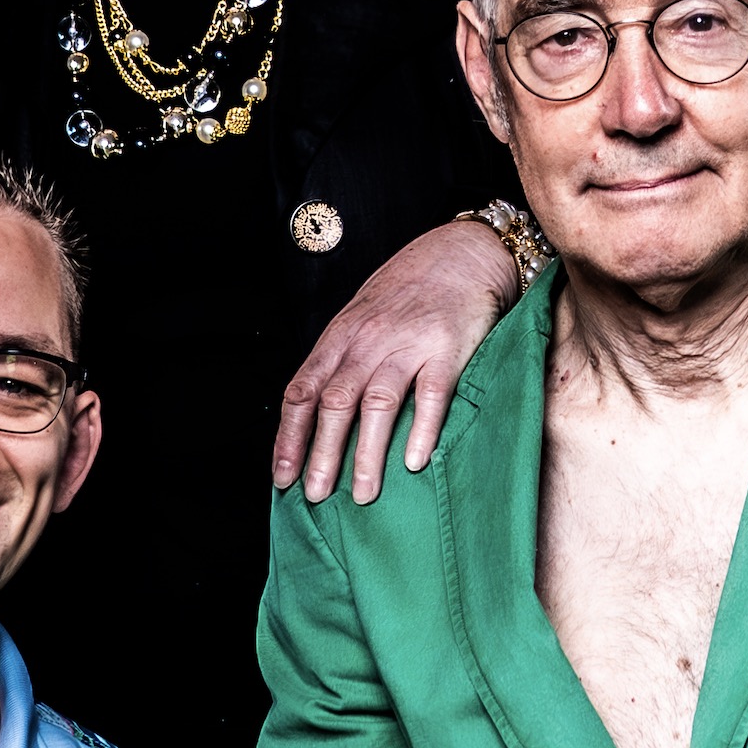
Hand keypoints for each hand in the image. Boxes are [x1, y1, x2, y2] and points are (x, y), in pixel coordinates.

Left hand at [273, 220, 518, 503]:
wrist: (464, 251)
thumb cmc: (411, 287)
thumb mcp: (363, 313)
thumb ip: (344, 356)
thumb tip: (320, 413)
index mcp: (343, 333)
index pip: (304, 389)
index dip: (290, 436)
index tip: (283, 476)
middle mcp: (370, 339)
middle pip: (336, 402)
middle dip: (323, 454)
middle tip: (317, 496)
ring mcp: (409, 343)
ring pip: (378, 404)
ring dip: (367, 454)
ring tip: (363, 493)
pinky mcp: (449, 349)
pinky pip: (432, 394)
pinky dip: (421, 430)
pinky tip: (413, 462)